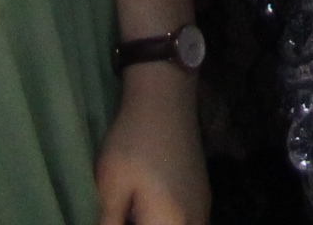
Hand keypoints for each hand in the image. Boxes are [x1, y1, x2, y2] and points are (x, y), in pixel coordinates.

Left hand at [94, 68, 208, 224]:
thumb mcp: (111, 188)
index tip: (115, 216)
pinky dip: (166, 220)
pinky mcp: (201, 194)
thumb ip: (110, 223)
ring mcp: (202, 207)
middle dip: (144, 222)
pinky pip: (187, 221)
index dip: (127, 224)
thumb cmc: (133, 143)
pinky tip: (148, 207)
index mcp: (169, 222)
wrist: (165, 100)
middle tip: (122, 211)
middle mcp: (194, 219)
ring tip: (133, 207)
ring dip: (155, 221)